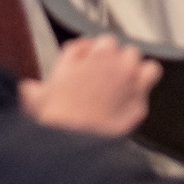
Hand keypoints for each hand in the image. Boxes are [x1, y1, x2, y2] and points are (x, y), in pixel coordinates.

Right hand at [20, 35, 158, 136]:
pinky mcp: (139, 106)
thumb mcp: (40, 91)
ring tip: (125, 85)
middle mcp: (120, 65)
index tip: (89, 63)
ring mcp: (134, 85)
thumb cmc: (55, 117)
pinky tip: (131, 102)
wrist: (70, 141)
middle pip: (128, 52)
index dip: (96, 54)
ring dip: (137, 73)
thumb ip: (42, 81)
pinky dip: (142, 94)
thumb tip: (36, 83)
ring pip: (147, 67)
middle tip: (105, 77)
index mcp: (98, 54)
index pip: (105, 41)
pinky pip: (147, 94)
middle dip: (117, 62)